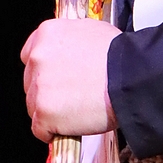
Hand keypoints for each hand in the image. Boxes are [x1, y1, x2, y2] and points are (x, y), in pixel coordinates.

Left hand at [22, 18, 119, 140]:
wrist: (132, 78)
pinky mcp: (44, 113)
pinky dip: (53, 132)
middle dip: (48, 92)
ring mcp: (38, 86)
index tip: (57, 79)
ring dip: (51, 112)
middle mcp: (37, 58)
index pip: (30, 56)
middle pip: (31, 83)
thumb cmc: (120, 56)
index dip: (45, 71)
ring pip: (34, 107)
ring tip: (77, 111)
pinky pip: (40, 129)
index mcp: (46, 35)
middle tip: (72, 96)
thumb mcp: (90, 30)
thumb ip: (68, 41)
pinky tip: (72, 126)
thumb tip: (67, 51)